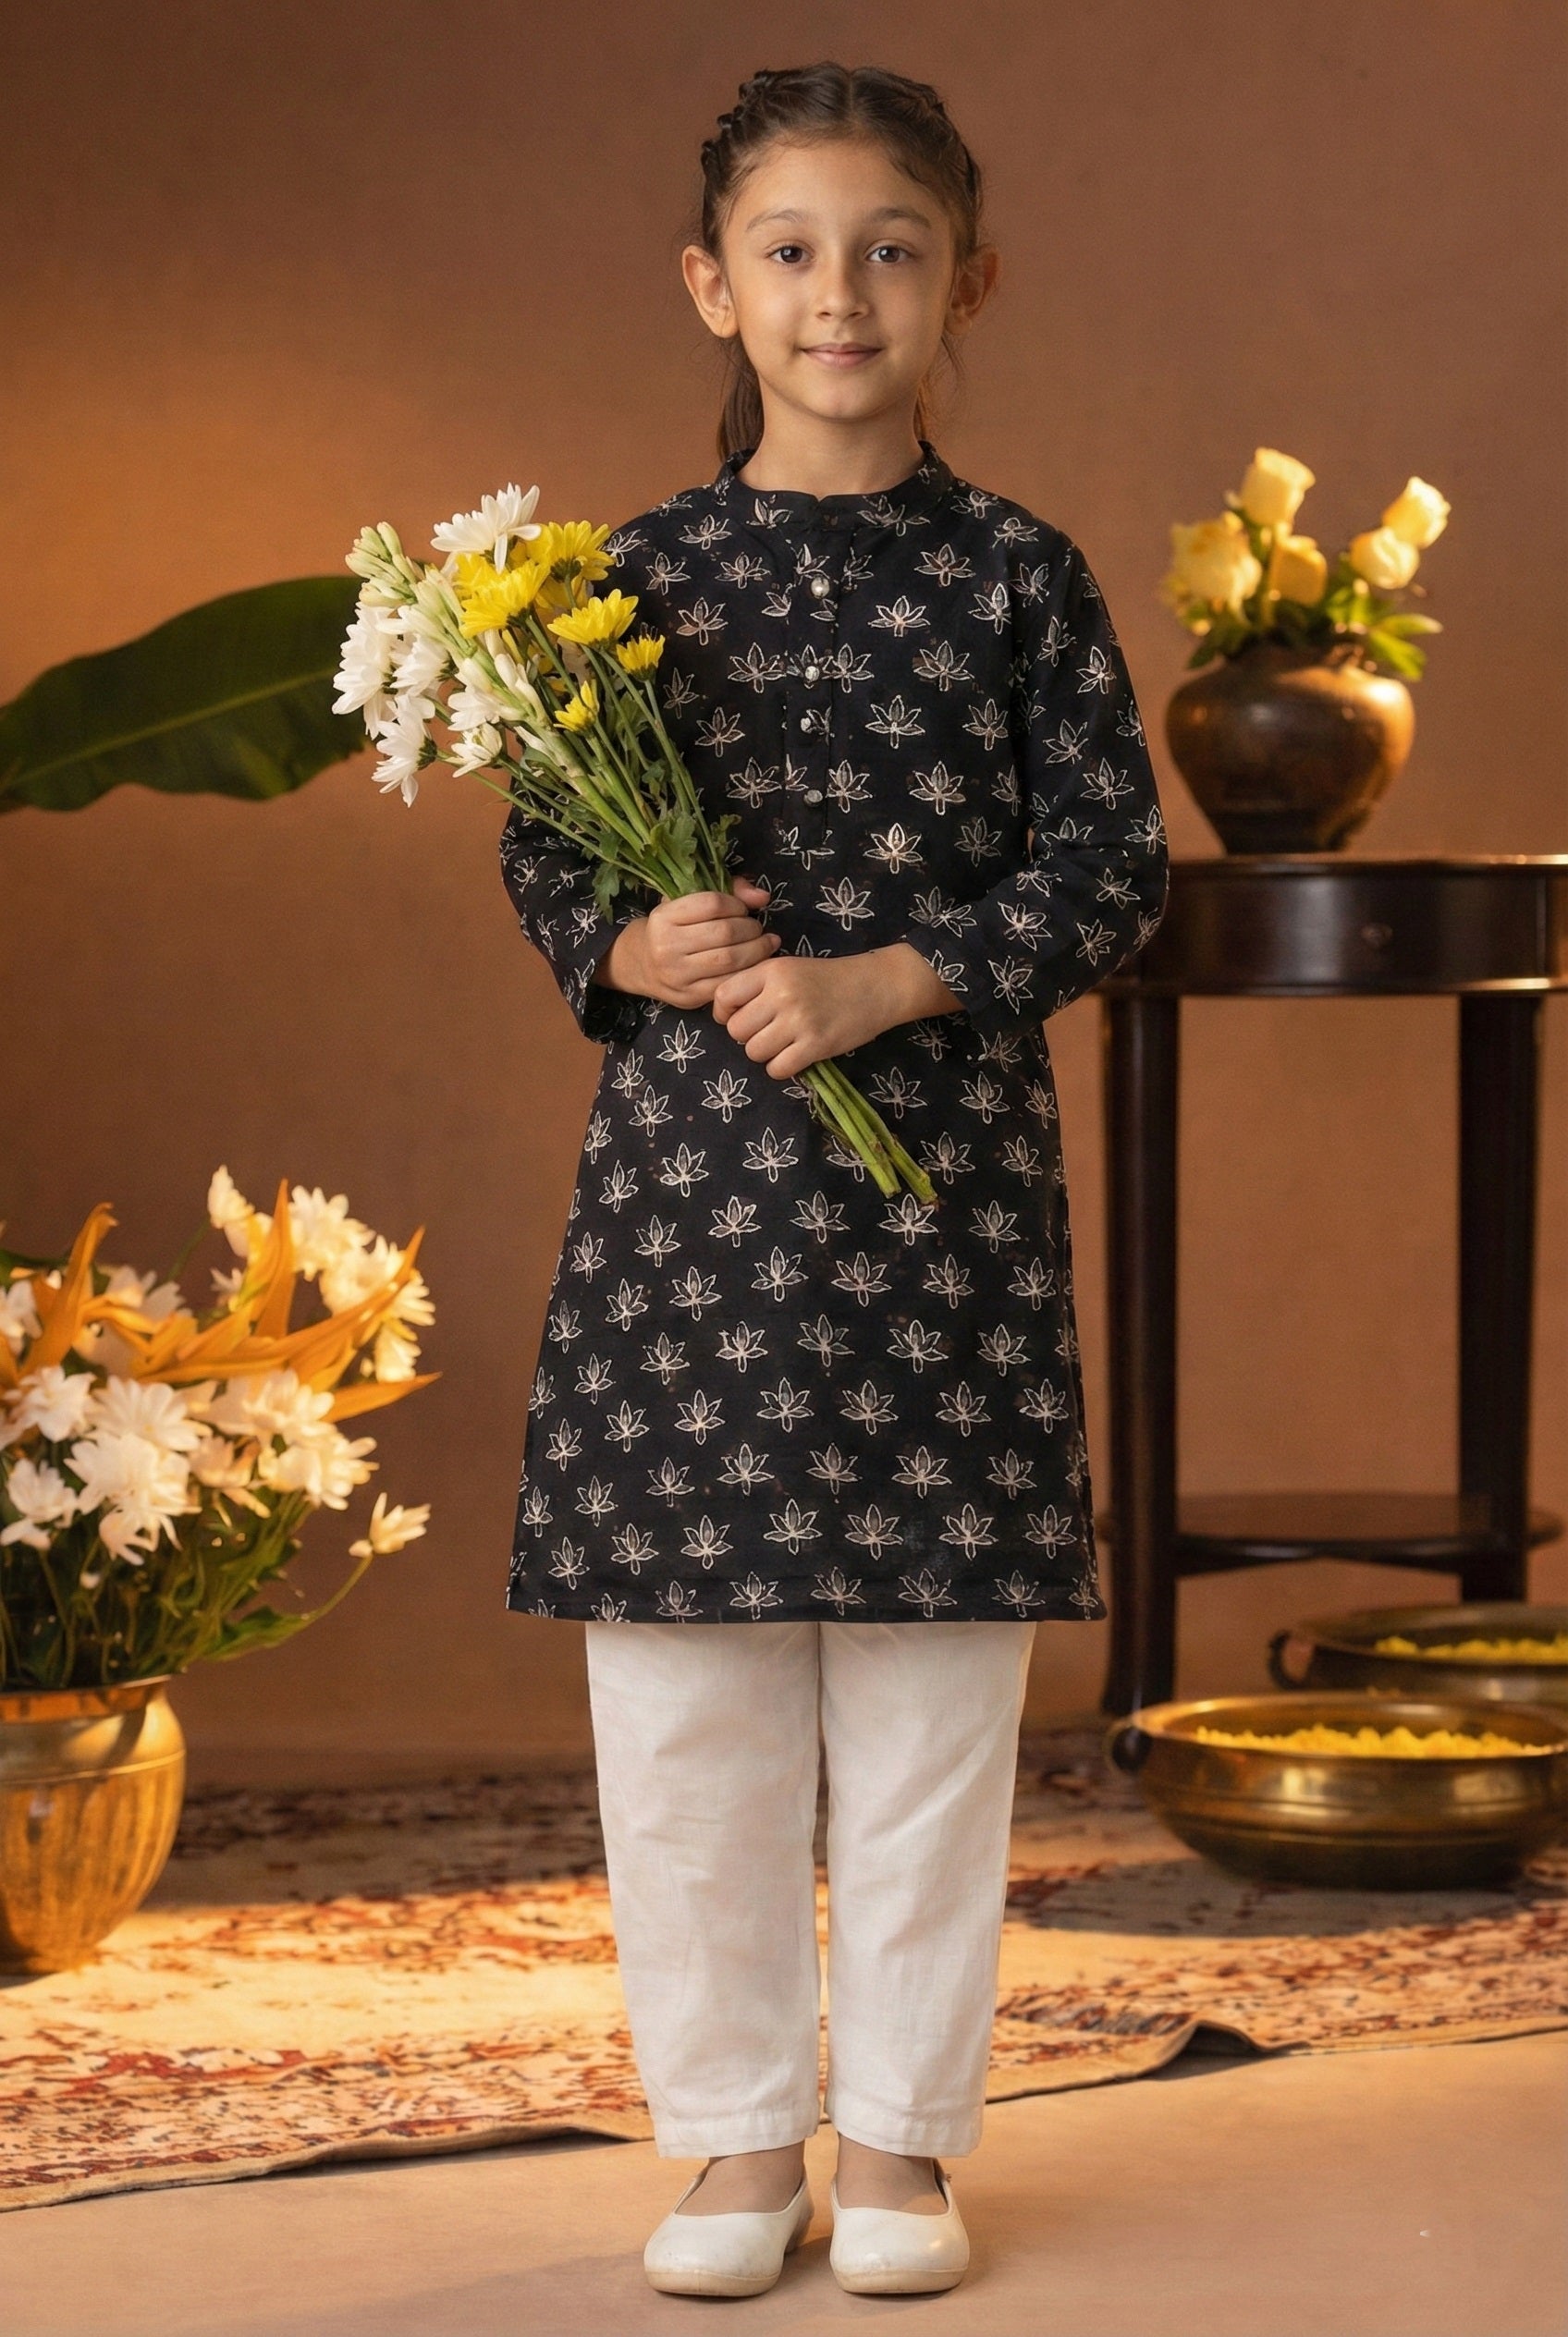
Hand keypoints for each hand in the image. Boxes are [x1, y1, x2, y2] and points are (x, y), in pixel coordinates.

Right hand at [596, 877, 780, 1006]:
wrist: (641, 965)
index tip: (742, 909)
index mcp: (663, 917)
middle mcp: (666, 946)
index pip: (712, 904)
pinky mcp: (689, 996)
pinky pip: (728, 982)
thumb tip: (763, 897)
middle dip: (751, 929)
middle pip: (725, 933)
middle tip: (757, 929)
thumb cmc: (672, 929)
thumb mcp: (687, 903)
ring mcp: (677, 974)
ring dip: (757, 950)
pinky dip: (748, 972)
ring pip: (730, 959)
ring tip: (765, 944)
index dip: (736, 904)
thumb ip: (728, 891)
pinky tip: (755, 964)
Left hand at [712, 943, 959, 1079]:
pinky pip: (777, 1069)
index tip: (738, 1016)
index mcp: (772, 970)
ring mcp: (799, 1021)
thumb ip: (758, 984)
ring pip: (754, 1051)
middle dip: (747, 1036)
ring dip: (765, 1053)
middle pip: (736, 1030)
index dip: (724, 1012)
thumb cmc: (829, 978)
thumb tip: (724, 1014)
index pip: (723, 996)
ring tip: (783, 1044)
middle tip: (767, 1032)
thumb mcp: (790, 969)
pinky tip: (795, 1056)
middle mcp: (781, 994)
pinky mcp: (816, 1045)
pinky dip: (782, 1068)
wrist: (877, 986)